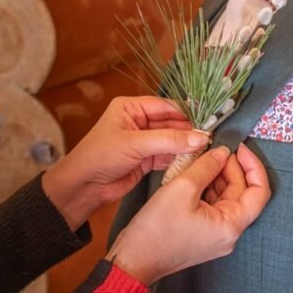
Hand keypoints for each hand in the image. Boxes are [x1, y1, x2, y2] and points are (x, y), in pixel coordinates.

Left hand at [42, 96, 209, 229]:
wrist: (84, 186)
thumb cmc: (101, 156)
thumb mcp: (135, 144)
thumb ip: (169, 140)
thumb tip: (200, 137)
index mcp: (130, 108)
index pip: (164, 106)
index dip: (185, 113)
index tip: (206, 121)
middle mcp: (138, 122)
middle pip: (170, 123)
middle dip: (188, 131)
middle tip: (208, 138)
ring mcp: (143, 141)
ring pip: (171, 140)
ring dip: (185, 145)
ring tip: (205, 150)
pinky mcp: (146, 159)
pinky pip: (167, 155)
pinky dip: (179, 158)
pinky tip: (192, 160)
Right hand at [107, 142, 269, 285]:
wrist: (134, 260)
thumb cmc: (156, 229)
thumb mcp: (182, 188)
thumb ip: (207, 166)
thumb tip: (222, 152)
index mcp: (231, 225)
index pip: (259, 192)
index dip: (253, 166)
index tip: (240, 147)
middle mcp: (229, 233)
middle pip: (242, 193)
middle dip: (230, 168)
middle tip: (214, 149)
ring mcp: (216, 235)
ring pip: (226, 198)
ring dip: (217, 176)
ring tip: (201, 159)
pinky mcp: (203, 234)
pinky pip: (213, 206)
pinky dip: (207, 187)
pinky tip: (194, 174)